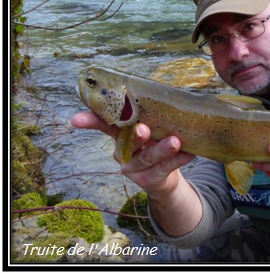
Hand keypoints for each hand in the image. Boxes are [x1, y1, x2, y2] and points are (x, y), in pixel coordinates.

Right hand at [70, 111, 194, 196]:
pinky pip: (164, 169)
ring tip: (175, 142)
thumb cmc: (157, 142)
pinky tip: (189, 153)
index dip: (91, 121)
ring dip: (162, 149)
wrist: (166, 176)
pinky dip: (177, 160)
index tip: (76, 120)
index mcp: (121, 134)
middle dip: (136, 136)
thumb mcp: (153, 127)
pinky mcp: (149, 180)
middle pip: (127, 143)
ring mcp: (134, 168)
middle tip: (144, 129)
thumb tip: (166, 94)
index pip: (104, 125)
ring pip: (147, 158)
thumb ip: (153, 115)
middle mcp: (123, 152)